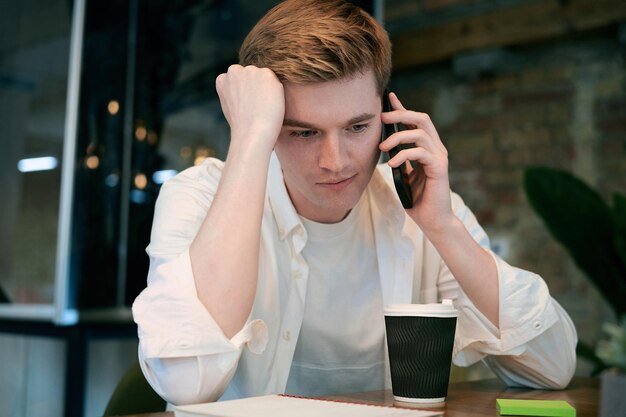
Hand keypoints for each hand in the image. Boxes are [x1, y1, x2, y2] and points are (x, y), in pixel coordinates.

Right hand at [215, 65, 284, 152]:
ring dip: (266, 87)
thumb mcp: (229, 105)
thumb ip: (233, 92)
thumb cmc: (243, 125)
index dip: (246, 94)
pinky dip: (277, 92)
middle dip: (256, 86)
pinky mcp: (267, 74)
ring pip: (264, 77)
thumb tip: (243, 89)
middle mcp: (234, 71)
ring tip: (263, 106)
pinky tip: (270, 104)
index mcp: (223, 79)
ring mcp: (250, 71)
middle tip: (257, 107)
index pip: (239, 79)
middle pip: (252, 75)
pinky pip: (276, 81)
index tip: (247, 106)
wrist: (252, 134)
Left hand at [379, 92, 452, 233]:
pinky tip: (391, 164)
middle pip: (421, 119)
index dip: (402, 108)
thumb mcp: (404, 175)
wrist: (433, 220)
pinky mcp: (439, 168)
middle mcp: (436, 149)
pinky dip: (402, 155)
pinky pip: (419, 152)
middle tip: (382, 117)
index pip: (416, 121)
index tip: (388, 98)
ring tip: (383, 147)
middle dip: (400, 114)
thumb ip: (400, 159)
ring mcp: (439, 157)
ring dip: (397, 137)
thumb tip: (386, 145)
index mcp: (428, 148)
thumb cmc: (418, 199)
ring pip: (419, 133)